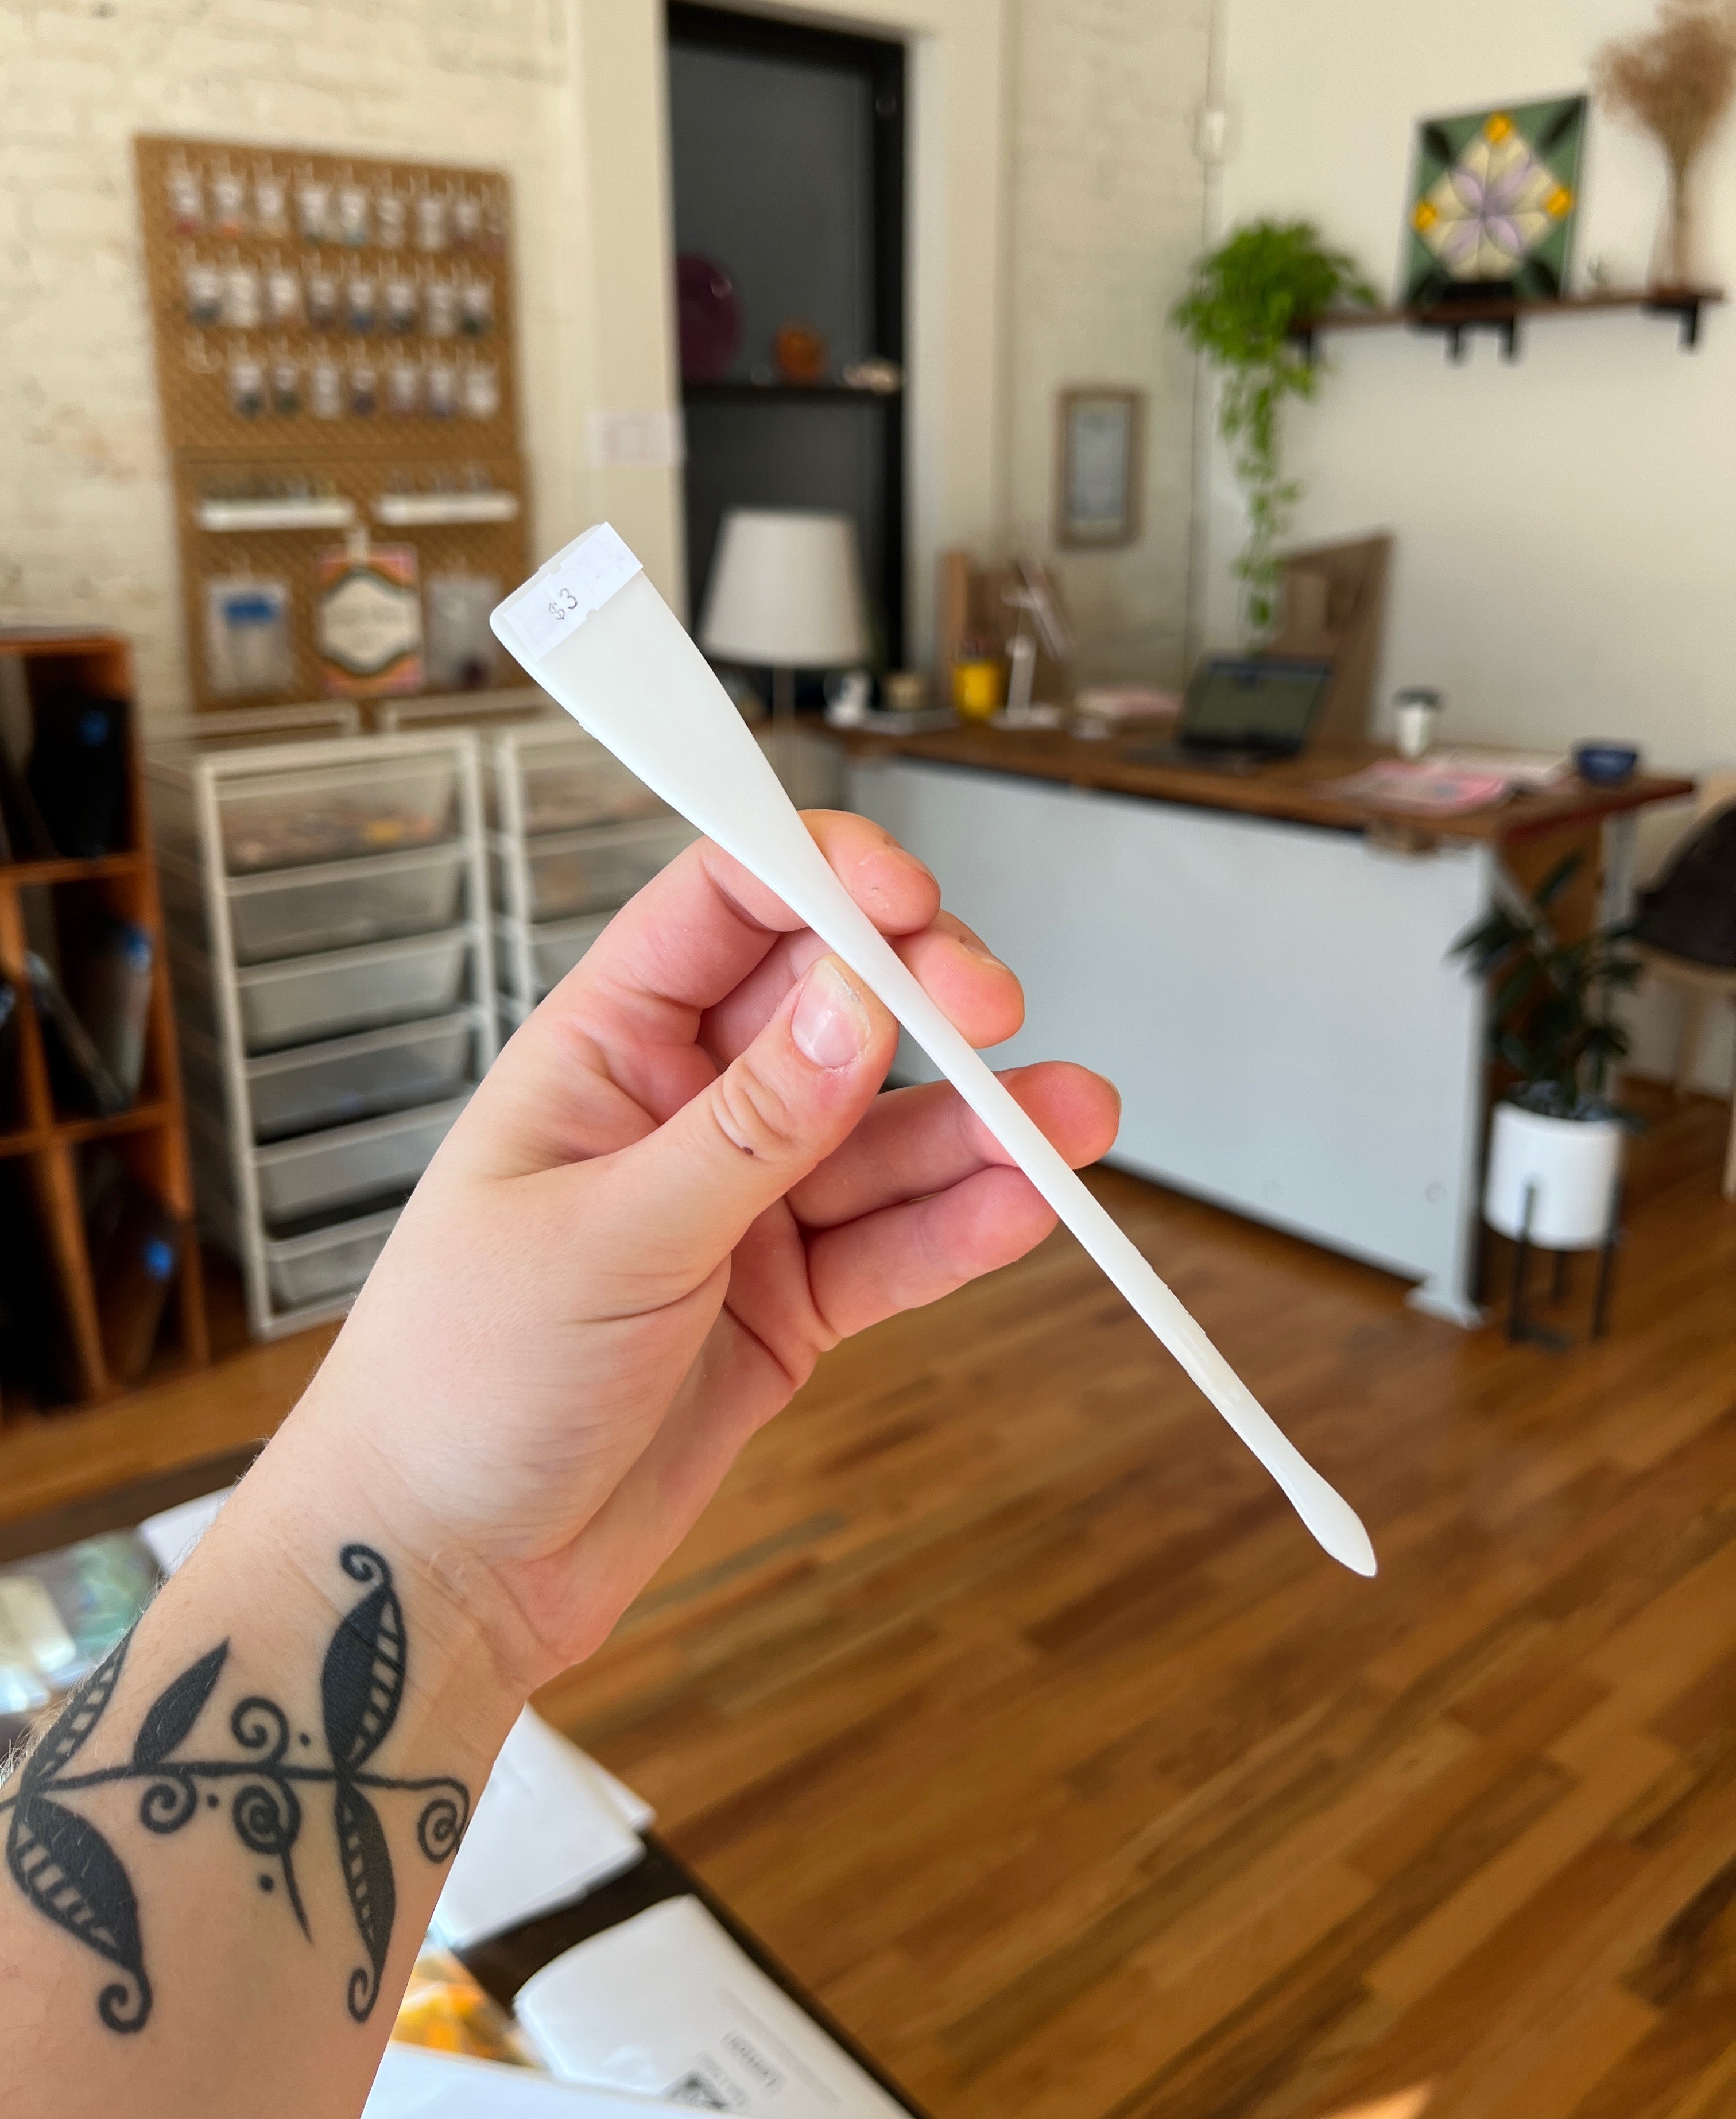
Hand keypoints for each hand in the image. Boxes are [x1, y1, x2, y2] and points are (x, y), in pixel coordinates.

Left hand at [290, 814, 1117, 1691]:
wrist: (444, 1568)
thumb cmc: (457, 1383)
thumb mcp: (605, 1239)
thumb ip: (748, 1129)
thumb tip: (855, 1007)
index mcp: (601, 1051)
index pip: (722, 908)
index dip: (819, 877)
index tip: (906, 895)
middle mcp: (681, 1111)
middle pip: (829, 1005)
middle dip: (919, 996)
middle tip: (992, 1011)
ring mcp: (742, 1208)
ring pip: (884, 1134)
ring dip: (979, 1122)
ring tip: (1069, 1121)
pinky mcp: (789, 1302)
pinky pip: (894, 1244)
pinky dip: (961, 1225)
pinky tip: (1024, 1205)